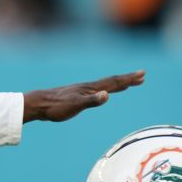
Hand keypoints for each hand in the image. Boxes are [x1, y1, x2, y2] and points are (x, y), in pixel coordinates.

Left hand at [22, 71, 145, 122]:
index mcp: (90, 89)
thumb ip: (91, 101)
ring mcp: (83, 91)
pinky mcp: (77, 96)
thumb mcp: (75, 106)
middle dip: (128, 79)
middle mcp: (88, 88)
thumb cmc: (56, 107)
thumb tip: (107, 95)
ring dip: (119, 84)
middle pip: (112, 82)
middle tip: (142, 75)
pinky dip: (106, 90)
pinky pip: (97, 91)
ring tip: (128, 83)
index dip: (128, 79)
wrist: (38, 104)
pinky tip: (104, 93)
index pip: (113, 83)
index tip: (142, 74)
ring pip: (105, 86)